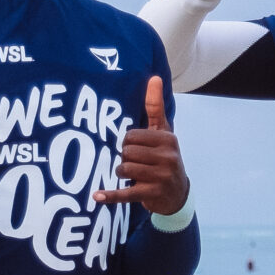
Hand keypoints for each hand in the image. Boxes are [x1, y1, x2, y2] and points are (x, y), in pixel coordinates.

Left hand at [97, 76, 189, 215]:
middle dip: (124, 158)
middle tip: (132, 163)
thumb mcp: (162, 132)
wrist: (177, 193)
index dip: (126, 142)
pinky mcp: (153, 194)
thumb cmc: (164, 158)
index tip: (133, 148)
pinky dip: (110, 196)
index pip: (131, 135)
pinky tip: (96, 197)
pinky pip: (126, 193)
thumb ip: (155, 106)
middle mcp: (167, 157)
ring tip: (130, 175)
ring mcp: (162, 177)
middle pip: (127, 152)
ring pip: (124, 169)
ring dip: (121, 173)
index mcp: (167, 139)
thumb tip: (154, 77)